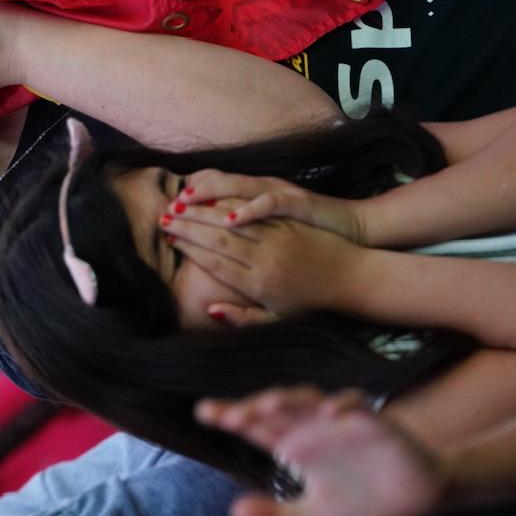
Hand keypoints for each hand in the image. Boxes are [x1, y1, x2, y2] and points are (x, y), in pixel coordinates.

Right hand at [160, 205, 366, 316]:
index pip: (215, 262)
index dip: (189, 248)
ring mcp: (277, 236)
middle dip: (187, 225)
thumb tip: (209, 310)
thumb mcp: (276, 320)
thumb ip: (241, 318)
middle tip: (163, 218)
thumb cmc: (308, 303)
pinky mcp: (287, 220)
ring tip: (178, 204)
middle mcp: (266, 257)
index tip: (169, 239)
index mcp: (259, 283)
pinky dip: (229, 200)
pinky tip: (211, 196)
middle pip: (218, 237)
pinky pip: (253, 207)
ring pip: (232, 218)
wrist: (352, 278)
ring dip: (202, 210)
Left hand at [176, 170, 366, 243]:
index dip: (190, 201)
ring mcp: (280, 194)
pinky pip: (271, 203)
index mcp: (255, 197)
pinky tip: (231, 220)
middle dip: (191, 201)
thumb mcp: (274, 228)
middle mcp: (263, 190)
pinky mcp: (299, 203)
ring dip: (210, 198)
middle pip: (218, 192)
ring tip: (186, 206)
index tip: (166, 212)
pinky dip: (251, 209)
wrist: (354, 231)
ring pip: (238, 192)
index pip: (215, 194)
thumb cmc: (312, 235)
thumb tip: (214, 226)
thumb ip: (245, 225)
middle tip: (166, 210)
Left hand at [196, 387, 445, 515]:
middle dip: (252, 409)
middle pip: (276, 410)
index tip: (203, 412)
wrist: (420, 499)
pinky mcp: (375, 425)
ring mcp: (342, 424)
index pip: (257, 427)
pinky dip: (344, 406)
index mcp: (296, 446)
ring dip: (289, 400)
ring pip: (309, 401)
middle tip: (228, 416)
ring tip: (266, 406)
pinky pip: (358, 408)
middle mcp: (313, 429)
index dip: (231, 416)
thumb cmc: (364, 501)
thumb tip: (234, 510)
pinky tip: (330, 412)